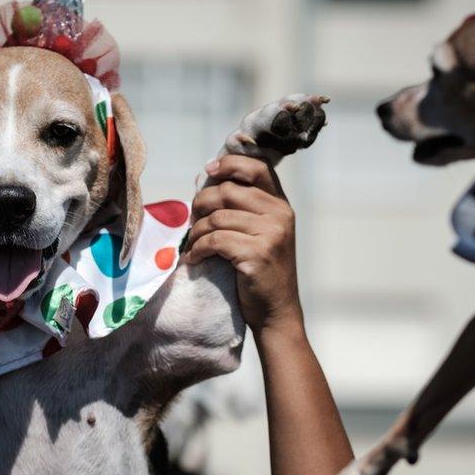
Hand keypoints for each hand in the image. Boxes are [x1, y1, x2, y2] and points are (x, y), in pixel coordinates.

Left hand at [184, 155, 302, 338]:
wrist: (276, 310)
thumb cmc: (261, 270)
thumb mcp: (260, 232)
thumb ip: (242, 206)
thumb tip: (205, 178)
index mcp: (281, 204)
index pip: (257, 167)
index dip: (229, 164)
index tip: (209, 171)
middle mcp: (280, 214)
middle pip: (228, 192)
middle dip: (202, 204)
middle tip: (193, 222)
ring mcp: (271, 234)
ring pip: (218, 217)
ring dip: (197, 232)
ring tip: (193, 245)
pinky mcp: (258, 254)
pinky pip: (215, 240)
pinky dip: (198, 249)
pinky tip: (196, 258)